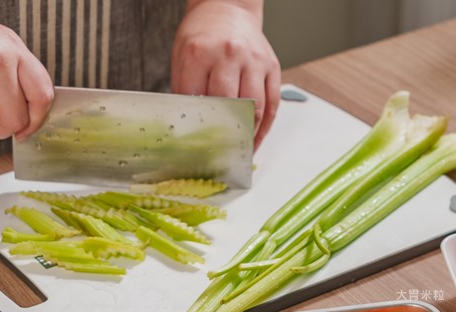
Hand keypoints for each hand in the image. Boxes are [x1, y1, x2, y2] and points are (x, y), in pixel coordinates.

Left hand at [172, 0, 280, 148]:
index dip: (197, 125)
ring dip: (248, 134)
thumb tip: (190, 125)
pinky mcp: (272, 67)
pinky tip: (256, 139)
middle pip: (228, 105)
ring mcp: (254, 61)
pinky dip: (265, 127)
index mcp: (200, 52)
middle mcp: (229, 55)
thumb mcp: (183, 55)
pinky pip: (272, 104)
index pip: (197, 99)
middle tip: (219, 154)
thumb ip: (185, 88)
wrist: (227, 8)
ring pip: (254, 108)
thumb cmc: (203, 35)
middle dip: (224, 133)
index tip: (196, 145)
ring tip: (240, 151)